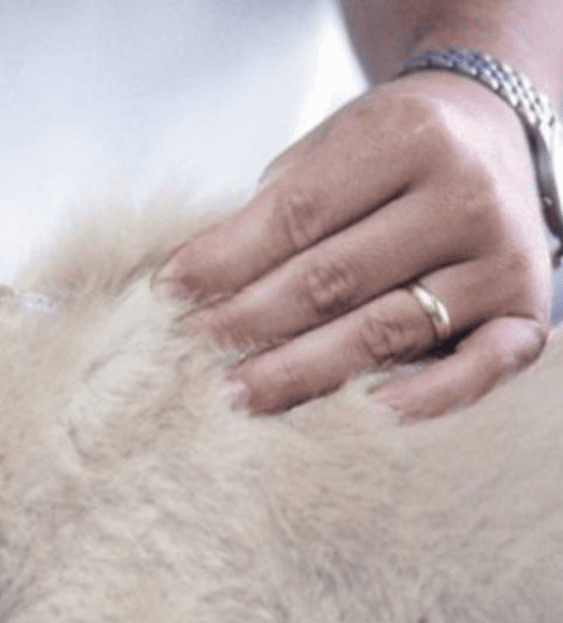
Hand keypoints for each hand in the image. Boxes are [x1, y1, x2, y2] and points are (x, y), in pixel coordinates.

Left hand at [161, 71, 552, 419]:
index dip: (225, 260)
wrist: (487, 135)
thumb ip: (271, 211)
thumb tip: (191, 287)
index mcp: (406, 136)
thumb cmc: (383, 157)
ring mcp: (501, 258)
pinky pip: (480, 368)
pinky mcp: (525, 312)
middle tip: (191, 349)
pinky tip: (366, 415)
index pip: (296, 214)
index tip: (170, 292)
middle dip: (249, 321)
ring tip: (236, 393)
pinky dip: (427, 398)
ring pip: (386, 330)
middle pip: (333, 278)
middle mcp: (463, 195)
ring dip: (301, 370)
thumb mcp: (326, 152)